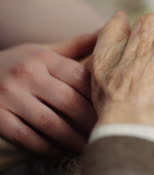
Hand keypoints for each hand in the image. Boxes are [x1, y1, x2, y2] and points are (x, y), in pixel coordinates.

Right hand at [0, 33, 97, 154]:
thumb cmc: (19, 63)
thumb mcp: (44, 51)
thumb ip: (76, 45)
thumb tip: (107, 31)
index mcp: (43, 58)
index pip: (79, 77)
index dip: (98, 95)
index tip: (113, 108)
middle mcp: (26, 75)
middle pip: (69, 101)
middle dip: (90, 120)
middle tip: (105, 131)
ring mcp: (9, 96)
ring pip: (50, 123)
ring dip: (72, 138)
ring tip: (88, 145)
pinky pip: (26, 137)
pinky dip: (47, 147)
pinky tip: (61, 150)